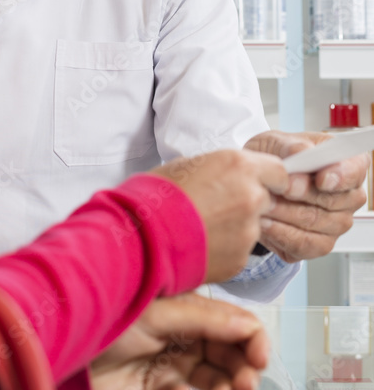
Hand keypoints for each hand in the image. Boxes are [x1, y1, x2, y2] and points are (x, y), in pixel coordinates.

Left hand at [90, 292, 269, 389]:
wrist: (65, 349)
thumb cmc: (103, 317)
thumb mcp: (157, 313)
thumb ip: (203, 317)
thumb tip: (247, 324)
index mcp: (186, 309)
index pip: (233, 322)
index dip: (252, 339)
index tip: (259, 358)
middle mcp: (183, 337)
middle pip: (230, 356)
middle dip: (244, 370)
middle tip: (245, 383)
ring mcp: (172, 367)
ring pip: (216, 382)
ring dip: (227, 388)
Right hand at [151, 149, 287, 281]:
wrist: (142, 235)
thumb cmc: (158, 194)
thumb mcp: (192, 164)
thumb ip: (223, 170)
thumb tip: (232, 178)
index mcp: (240, 166)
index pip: (280, 172)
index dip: (269, 178)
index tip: (259, 182)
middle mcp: (251, 197)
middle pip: (267, 199)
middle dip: (249, 202)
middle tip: (221, 204)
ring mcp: (248, 231)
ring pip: (253, 226)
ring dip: (236, 226)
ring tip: (203, 226)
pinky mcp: (240, 259)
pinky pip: (240, 249)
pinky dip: (226, 247)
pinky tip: (201, 242)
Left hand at [244, 131, 367, 261]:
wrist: (256, 182)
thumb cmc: (273, 158)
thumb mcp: (276, 142)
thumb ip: (292, 146)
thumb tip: (304, 153)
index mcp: (345, 163)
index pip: (356, 169)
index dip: (341, 176)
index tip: (321, 179)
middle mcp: (348, 196)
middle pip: (334, 200)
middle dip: (304, 194)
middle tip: (281, 188)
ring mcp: (336, 222)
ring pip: (317, 223)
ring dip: (287, 213)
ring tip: (264, 202)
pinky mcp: (318, 244)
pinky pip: (305, 244)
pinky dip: (281, 233)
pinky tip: (265, 221)